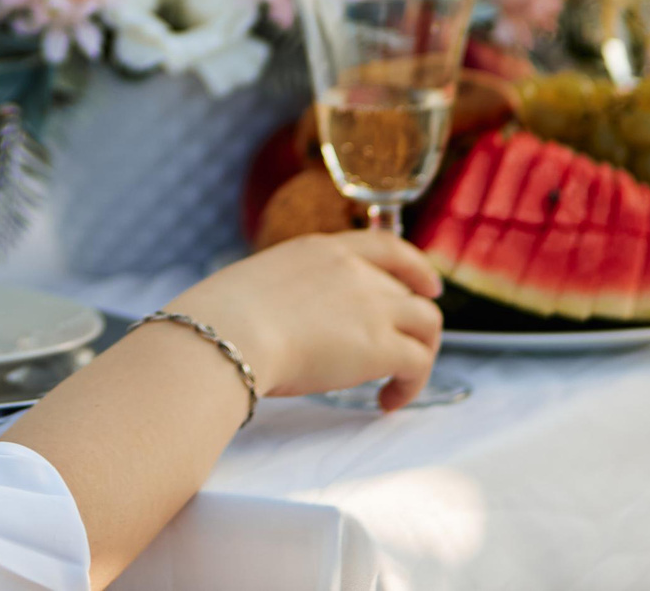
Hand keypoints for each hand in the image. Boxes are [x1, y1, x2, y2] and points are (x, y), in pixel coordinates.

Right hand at [171, 229, 442, 411]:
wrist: (231, 333)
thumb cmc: (222, 317)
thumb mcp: (257, 283)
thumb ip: (284, 293)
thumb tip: (273, 319)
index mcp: (322, 250)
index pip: (386, 245)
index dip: (415, 266)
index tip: (428, 285)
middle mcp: (356, 271)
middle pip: (409, 293)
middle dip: (411, 325)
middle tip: (402, 354)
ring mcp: (373, 306)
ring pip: (428, 324)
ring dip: (421, 353)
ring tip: (399, 382)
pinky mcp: (382, 346)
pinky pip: (418, 364)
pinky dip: (411, 386)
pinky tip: (386, 403)